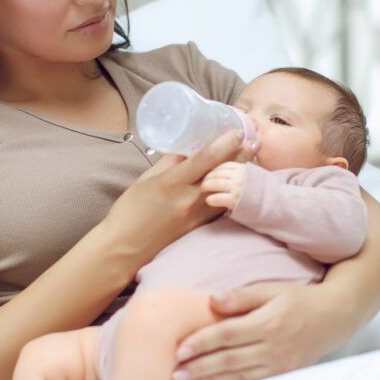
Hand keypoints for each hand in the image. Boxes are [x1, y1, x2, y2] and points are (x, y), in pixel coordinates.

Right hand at [106, 130, 257, 263]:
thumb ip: (168, 164)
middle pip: (222, 173)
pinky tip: (237, 182)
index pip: (205, 159)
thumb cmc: (130, 211)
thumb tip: (186, 149)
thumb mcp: (146, 180)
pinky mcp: (199, 226)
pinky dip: (230, 190)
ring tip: (251, 157)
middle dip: (240, 155)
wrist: (125, 248)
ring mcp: (197, 215)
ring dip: (240, 172)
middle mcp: (189, 199)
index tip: (237, 131)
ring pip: (226, 188)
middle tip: (254, 140)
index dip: (224, 143)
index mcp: (172, 183)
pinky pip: (220, 204)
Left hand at [171, 281, 340, 379]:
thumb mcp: (272, 290)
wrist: (335, 317)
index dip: (201, 342)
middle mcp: (274, 347)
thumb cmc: (298, 299)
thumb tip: (212, 300)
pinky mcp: (283, 375)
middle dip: (198, 367)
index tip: (179, 349)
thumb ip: (242, 296)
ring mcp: (280, 364)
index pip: (227, 334)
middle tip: (172, 373)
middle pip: (229, 359)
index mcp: (268, 322)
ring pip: (238, 376)